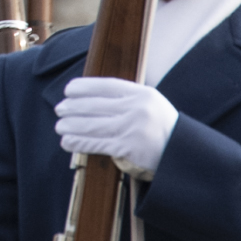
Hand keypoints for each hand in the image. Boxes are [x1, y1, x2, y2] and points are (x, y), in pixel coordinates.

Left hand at [55, 76, 177, 175]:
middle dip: (73, 107)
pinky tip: (68, 141)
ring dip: (71, 125)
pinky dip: (78, 142)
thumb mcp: (151, 105)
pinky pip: (96, 144)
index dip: (84, 87)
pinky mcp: (127, 149)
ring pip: (92, 125)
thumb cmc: (162, 129)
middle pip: (95, 105)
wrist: (182, 154)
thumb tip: (90, 96)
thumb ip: (127, 99)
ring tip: (59, 126)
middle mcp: (137, 109)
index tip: (69, 90)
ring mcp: (132, 129)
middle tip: (59, 109)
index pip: (106, 86)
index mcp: (142, 94)